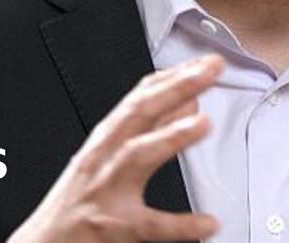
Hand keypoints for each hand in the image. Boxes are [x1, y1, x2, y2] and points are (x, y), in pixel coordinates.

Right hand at [9, 54, 223, 241]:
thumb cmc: (77, 203)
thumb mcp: (106, 158)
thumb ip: (148, 131)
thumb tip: (187, 102)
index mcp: (104, 142)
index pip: (139, 98)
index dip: (173, 76)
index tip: (204, 62)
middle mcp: (102, 160)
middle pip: (138, 114)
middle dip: (175, 88)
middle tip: (210, 71)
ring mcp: (105, 192)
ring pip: (135, 157)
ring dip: (168, 137)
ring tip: (202, 123)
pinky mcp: (111, 229)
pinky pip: (148, 226)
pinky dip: (178, 225)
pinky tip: (205, 223)